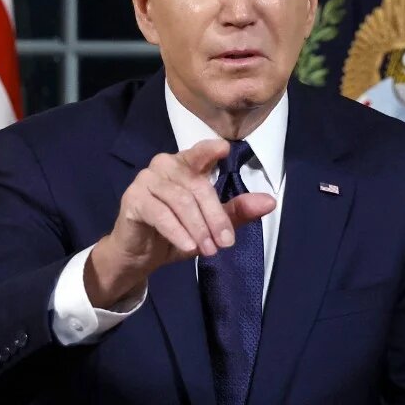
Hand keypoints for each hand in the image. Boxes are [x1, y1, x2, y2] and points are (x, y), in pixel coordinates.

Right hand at [86, 138, 275, 307]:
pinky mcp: (133, 200)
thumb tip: (270, 201)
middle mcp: (165, 165)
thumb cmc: (177, 233)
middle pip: (197, 186)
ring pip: (180, 201)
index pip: (199, 152)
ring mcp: (146, 180)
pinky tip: (189, 247)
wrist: (139, 255)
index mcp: (186, 164)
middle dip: (214, 216)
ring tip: (209, 250)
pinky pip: (160, 214)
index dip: (210, 149)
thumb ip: (237, 212)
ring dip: (198, 228)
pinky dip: (177, 232)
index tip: (224, 149)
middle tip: (226, 243)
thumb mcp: (210, 225)